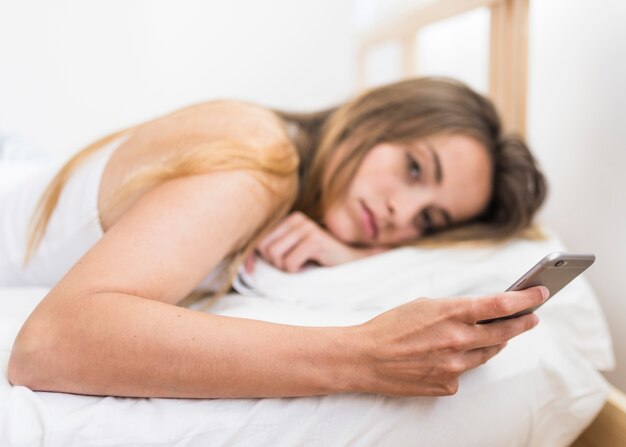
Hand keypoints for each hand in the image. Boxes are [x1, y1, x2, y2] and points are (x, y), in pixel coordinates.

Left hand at [246, 211, 384, 272]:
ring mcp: (307, 228)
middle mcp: (297, 219)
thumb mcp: (294, 250)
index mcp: (290, 219)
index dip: (253, 257)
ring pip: (277, 256)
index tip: (250, 271)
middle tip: (292, 265)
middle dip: (275, 263)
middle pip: (266, 248)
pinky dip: (297, 270)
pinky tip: (309, 266)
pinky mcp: (315, 240)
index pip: (260, 238)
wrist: (352, 261)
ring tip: (301, 265)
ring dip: (287, 268)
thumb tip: (246, 266)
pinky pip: (291, 263)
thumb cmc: (319, 259)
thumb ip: (273, 250)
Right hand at [347, 286, 548, 396]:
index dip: (525, 299)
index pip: (500, 305)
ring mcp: (455, 366)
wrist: (365, 358)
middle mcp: (458, 340)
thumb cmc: (390, 326)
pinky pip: (464, 372)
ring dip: (492, 342)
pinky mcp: (447, 385)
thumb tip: (479, 314)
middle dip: (522, 323)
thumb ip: (455, 310)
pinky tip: (445, 356)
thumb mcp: (424, 305)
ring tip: (494, 335)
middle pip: (504, 332)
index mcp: (451, 313)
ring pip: (487, 353)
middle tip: (531, 318)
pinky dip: (461, 362)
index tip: (540, 294)